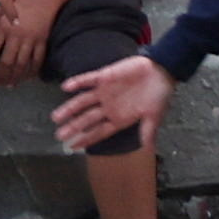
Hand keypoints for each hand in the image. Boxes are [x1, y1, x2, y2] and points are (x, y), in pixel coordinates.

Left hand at [0, 0, 53, 80]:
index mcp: (3, 29)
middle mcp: (16, 37)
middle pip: (6, 62)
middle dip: (0, 75)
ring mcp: (31, 40)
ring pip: (21, 64)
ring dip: (14, 76)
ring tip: (9, 85)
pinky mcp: (43, 41)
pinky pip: (38, 59)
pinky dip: (33, 70)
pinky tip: (28, 77)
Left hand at [54, 55, 173, 151]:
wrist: (162, 70)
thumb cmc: (159, 94)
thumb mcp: (154, 115)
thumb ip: (147, 131)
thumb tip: (146, 148)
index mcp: (119, 118)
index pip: (99, 132)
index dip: (86, 139)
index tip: (72, 147)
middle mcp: (108, 107)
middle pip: (86, 119)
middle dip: (73, 127)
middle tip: (59, 135)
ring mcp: (104, 92)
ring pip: (82, 102)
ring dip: (69, 108)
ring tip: (56, 117)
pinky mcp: (104, 76)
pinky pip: (88, 80)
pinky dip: (77, 82)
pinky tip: (66, 87)